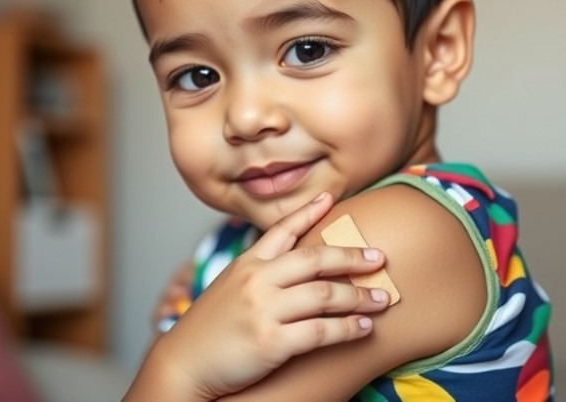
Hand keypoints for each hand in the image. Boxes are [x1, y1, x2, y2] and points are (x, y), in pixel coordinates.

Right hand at [124, 192, 389, 400]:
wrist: (183, 365)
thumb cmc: (209, 330)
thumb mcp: (228, 288)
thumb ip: (259, 271)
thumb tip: (292, 261)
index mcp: (247, 264)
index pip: (282, 230)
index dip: (309, 212)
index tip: (331, 199)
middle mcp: (257, 281)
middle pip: (315, 259)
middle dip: (352, 257)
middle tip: (379, 258)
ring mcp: (264, 310)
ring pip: (325, 295)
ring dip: (360, 296)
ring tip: (382, 299)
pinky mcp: (271, 341)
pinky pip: (321, 331)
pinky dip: (348, 328)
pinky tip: (364, 327)